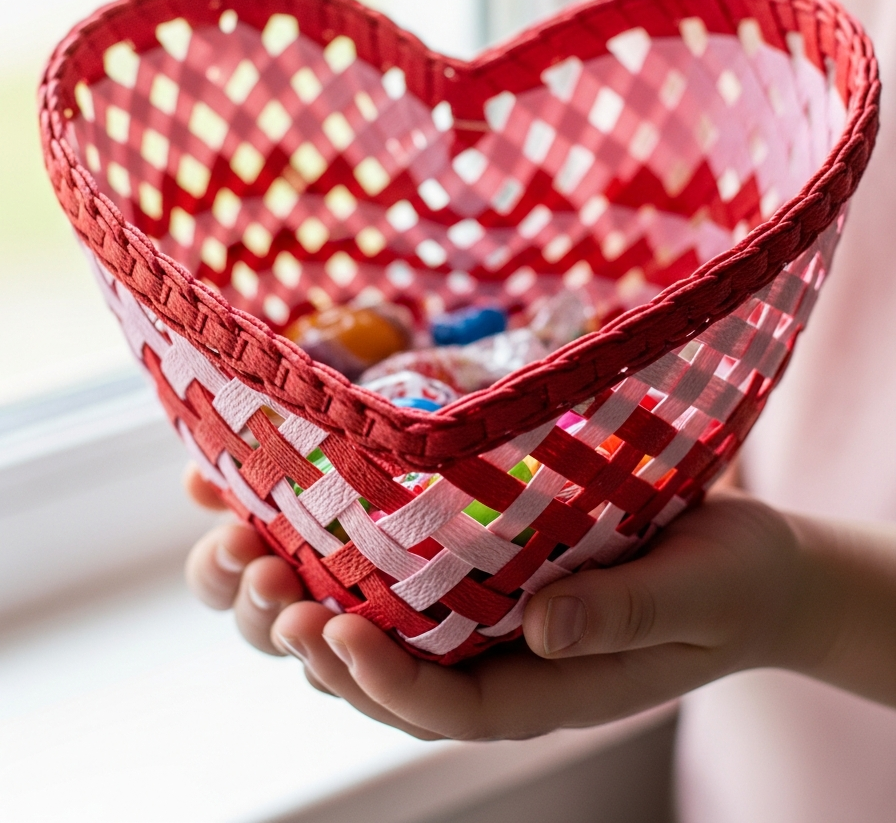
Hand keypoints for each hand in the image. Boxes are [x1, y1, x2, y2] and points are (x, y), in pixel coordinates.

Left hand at [184, 467, 812, 739]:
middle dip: (318, 641)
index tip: (333, 631)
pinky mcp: (481, 562)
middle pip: (389, 675)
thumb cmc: (734, 585)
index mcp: (548, 686)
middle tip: (268, 588)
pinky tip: (286, 490)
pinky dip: (338, 536)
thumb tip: (542, 626)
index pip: (449, 707)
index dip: (384, 679)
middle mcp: (500, 658)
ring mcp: (485, 613)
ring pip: (378, 624)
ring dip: (306, 593)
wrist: (752, 566)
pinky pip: (400, 566)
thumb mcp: (698, 594)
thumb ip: (627, 614)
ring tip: (252, 546)